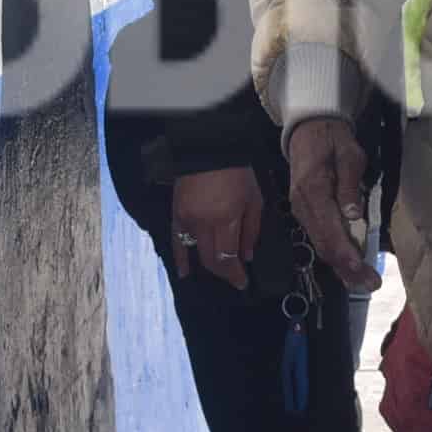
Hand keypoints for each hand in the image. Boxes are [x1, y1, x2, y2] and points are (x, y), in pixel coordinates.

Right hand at [170, 167, 261, 285]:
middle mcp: (204, 223)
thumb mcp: (254, 199)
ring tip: (218, 273)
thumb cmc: (236, 172)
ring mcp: (187, 219)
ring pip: (196, 252)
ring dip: (208, 266)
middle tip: (233, 278)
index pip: (227, 258)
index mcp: (226, 218)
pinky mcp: (177, 214)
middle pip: (210, 260)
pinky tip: (185, 272)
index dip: (234, 275)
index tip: (242, 282)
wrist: (209, 149)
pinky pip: (177, 241)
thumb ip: (251, 230)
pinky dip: (181, 258)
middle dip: (223, 273)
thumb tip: (246, 256)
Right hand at [284, 116, 374, 287]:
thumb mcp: (349, 155)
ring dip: (342, 266)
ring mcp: (301, 211)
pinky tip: (349, 267)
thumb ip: (350, 185)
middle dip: (347, 268)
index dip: (345, 254)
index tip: (361, 269)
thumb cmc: (334, 141)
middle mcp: (302, 206)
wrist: (310, 131)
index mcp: (312, 191)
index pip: (328, 231)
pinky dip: (335, 254)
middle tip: (371, 284)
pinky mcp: (305, 213)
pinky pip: (320, 238)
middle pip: (324, 245)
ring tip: (363, 281)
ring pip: (320, 245)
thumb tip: (353, 214)